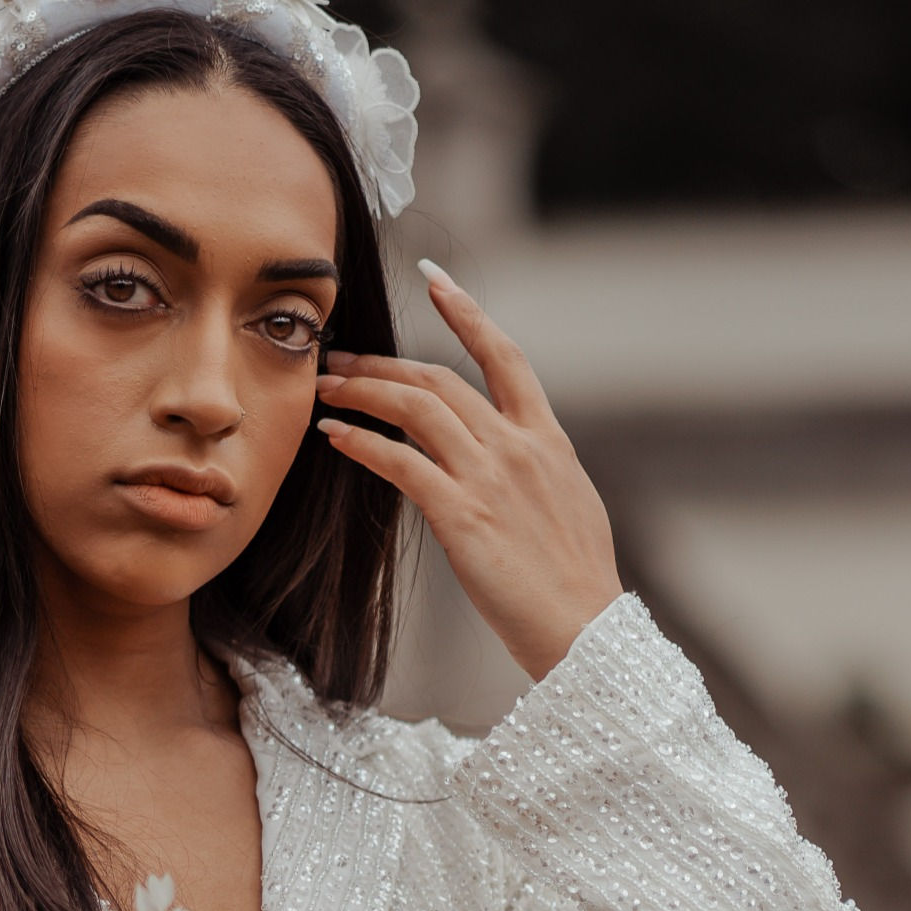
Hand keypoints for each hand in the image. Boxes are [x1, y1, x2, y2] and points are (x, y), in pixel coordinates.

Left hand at [316, 260, 621, 680]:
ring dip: (362, 392)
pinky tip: (335, 438)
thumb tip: (508, 461)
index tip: (434, 280)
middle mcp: (518, 447)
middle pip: (440, 379)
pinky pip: (401, 463)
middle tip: (340, 361)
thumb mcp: (569, 508)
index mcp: (548, 440)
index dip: (467, 312)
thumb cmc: (575, 585)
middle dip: (383, 365)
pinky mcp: (462, 515)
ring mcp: (490, 478)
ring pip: (415, 409)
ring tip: (325, 391)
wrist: (584, 630)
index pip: (505, 356)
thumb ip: (535, 472)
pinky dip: (362, 443)